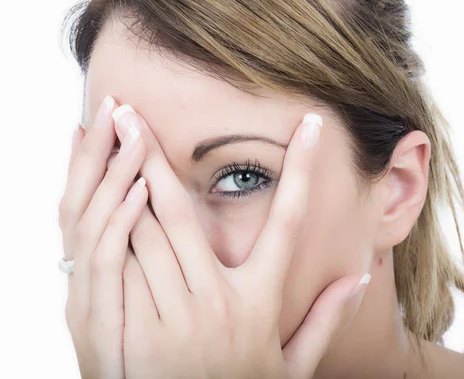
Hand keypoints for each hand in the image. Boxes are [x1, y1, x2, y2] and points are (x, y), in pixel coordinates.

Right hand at [58, 96, 150, 378]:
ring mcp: (87, 302)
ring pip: (89, 224)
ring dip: (108, 174)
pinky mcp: (100, 326)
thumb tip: (145, 212)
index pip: (84, 205)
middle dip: (95, 153)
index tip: (102, 122)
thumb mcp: (120, 309)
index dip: (88, 163)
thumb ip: (122, 263)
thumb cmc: (139, 363)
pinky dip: (117, 223)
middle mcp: (82, 282)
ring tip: (130, 128)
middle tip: (113, 105)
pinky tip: (139, 190)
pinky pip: (105, 266)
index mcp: (92, 274)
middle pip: (82, 203)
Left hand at [114, 106, 369, 378]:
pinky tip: (101, 193)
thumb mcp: (295, 364)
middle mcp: (214, 302)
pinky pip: (119, 268)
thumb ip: (327, 317)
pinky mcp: (134, 332)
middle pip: (182, 214)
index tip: (308, 125)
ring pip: (142, 234)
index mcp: (259, 302)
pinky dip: (110, 226)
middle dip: (156, 156)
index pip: (287, 223)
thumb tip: (363, 275)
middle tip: (135, 111)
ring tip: (109, 136)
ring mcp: (170, 317)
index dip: (302, 171)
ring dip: (124, 180)